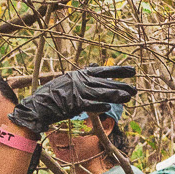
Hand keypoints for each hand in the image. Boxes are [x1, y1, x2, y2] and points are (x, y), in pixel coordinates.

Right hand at [12, 64, 136, 139]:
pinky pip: (89, 105)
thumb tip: (94, 66)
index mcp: (81, 74)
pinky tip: (109, 107)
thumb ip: (83, 75)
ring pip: (101, 93)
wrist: (39, 104)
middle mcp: (81, 81)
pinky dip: (99, 106)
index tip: (133, 71)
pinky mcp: (74, 103)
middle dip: (121, 85)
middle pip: (106, 83)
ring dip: (116, 95)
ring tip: (129, 97)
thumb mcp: (69, 80)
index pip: (103, 70)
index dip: (119, 70)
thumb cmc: (54, 94)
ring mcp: (78, 92)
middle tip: (135, 89)